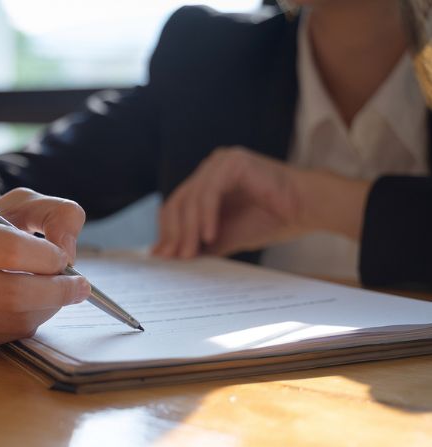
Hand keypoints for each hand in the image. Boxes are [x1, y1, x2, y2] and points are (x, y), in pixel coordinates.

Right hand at [0, 188, 90, 349]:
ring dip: (47, 307)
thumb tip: (67, 248)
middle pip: (10, 293)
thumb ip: (55, 213)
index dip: (47, 256)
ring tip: (52, 291)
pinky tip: (27, 305)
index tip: (64, 257)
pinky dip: (29, 321)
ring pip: (14, 319)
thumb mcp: (20, 206)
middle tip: (78, 285)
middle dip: (56, 290)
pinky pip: (8, 336)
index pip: (8, 249)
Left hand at [152, 147, 370, 258]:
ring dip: (188, 229)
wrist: (307, 210)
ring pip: (192, 198)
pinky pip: (210, 192)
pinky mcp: (234, 162)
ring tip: (189, 254)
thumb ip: (199, 243)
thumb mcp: (226, 237)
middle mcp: (210, 169)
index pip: (176, 206)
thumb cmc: (271, 220)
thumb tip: (169, 255)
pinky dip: (205, 216)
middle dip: (174, 233)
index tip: (164, 256)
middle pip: (179, 202)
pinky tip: (208, 236)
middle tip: (174, 258)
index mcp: (206, 183)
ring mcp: (221, 162)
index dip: (167, 232)